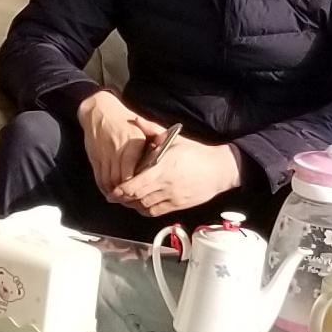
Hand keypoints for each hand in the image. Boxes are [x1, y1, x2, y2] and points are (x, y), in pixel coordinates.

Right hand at [77, 92, 160, 192]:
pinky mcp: (95, 158)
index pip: (132, 172)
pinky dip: (105, 188)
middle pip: (120, 179)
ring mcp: (105, 155)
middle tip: (133, 202)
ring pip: (109, 181)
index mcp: (132, 144)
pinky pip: (99, 178)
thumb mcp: (141, 129)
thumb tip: (165, 153)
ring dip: (115, 193)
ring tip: (123, 200)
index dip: (135, 186)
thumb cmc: (123, 121)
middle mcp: (118, 150)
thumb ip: (154, 141)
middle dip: (126, 193)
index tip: (141, 194)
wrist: (99, 112)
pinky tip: (111, 192)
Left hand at [109, 134, 244, 217]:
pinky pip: (155, 212)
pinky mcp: (177, 205)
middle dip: (123, 198)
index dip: (121, 190)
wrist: (218, 169)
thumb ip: (152, 130)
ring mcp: (172, 196)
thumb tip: (135, 120)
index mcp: (162, 167)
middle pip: (137, 197)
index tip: (113, 189)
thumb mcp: (173, 138)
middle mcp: (165, 184)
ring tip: (126, 199)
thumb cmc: (195, 153)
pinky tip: (141, 204)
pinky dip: (145, 210)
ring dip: (133, 204)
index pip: (135, 184)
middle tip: (114, 195)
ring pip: (144, 206)